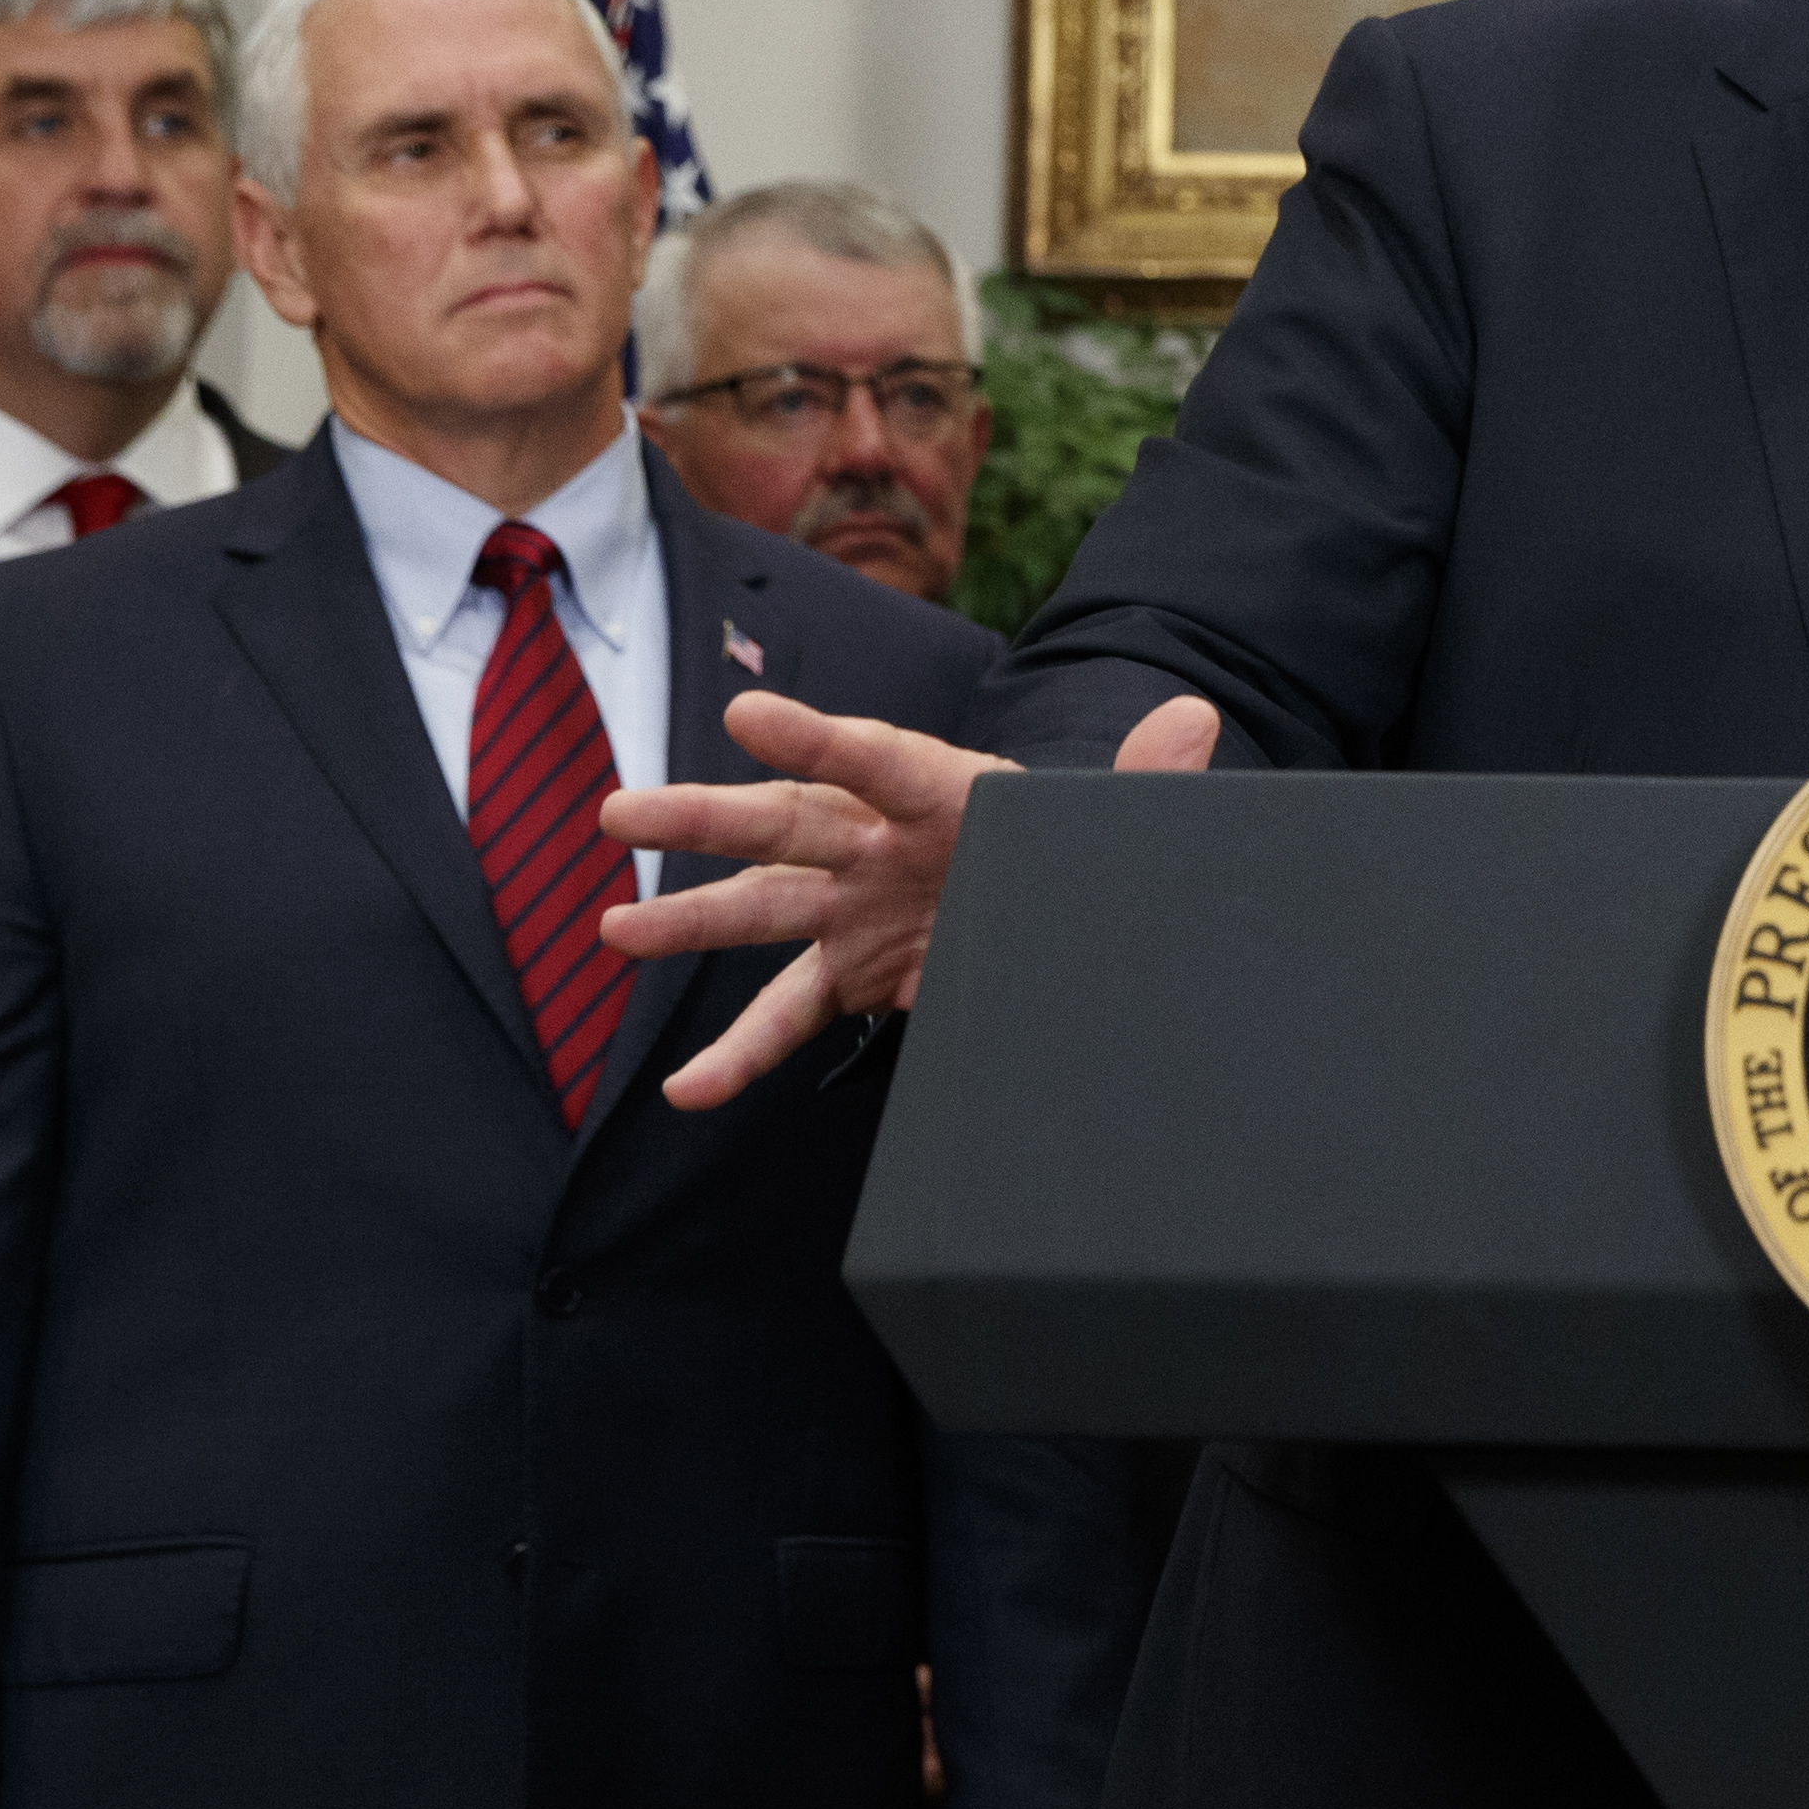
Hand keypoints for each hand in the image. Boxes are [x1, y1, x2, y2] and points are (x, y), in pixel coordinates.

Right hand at [604, 690, 1219, 1108]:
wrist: (1072, 913)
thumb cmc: (1080, 852)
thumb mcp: (1113, 828)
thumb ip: (1149, 782)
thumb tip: (1194, 718)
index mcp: (949, 792)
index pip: (880, 759)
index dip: (819, 740)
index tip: (747, 716)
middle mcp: (885, 842)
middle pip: (788, 823)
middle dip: (707, 818)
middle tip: (622, 812)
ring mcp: (858, 907)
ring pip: (762, 910)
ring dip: (689, 922)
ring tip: (614, 932)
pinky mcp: (856, 972)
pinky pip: (787, 1013)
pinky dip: (738, 1055)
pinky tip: (688, 1092)